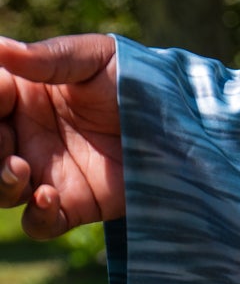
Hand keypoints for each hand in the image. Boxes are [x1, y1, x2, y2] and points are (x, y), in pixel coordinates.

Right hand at [0, 34, 121, 239]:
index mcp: (21, 95)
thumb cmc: (133, 78)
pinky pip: (39, 223)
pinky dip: (36, 216)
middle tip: (4, 139)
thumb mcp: (91, 59)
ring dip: (1, 181)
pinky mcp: (74, 206)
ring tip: (19, 168)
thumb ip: (44, 59)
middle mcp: (27, 136)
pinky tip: (47, 197)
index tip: (1, 95)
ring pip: (2, 189)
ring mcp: (47, 173)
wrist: (178, 122)